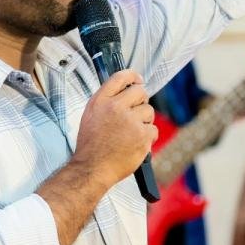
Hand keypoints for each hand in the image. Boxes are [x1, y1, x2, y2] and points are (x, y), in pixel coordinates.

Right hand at [73, 69, 157, 188]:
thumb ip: (107, 101)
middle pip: (140, 91)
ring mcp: (130, 121)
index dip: (133, 76)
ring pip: (149, 111)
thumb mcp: (91, 115)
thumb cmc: (91, 146)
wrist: (92, 168)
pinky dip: (148, 137)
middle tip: (136, 113)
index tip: (138, 79)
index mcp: (101, 101)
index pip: (121, 77)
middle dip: (141, 101)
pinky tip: (136, 143)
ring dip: (144, 121)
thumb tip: (125, 92)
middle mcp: (115, 107)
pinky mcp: (142, 135)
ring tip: (132, 133)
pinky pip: (153, 129)